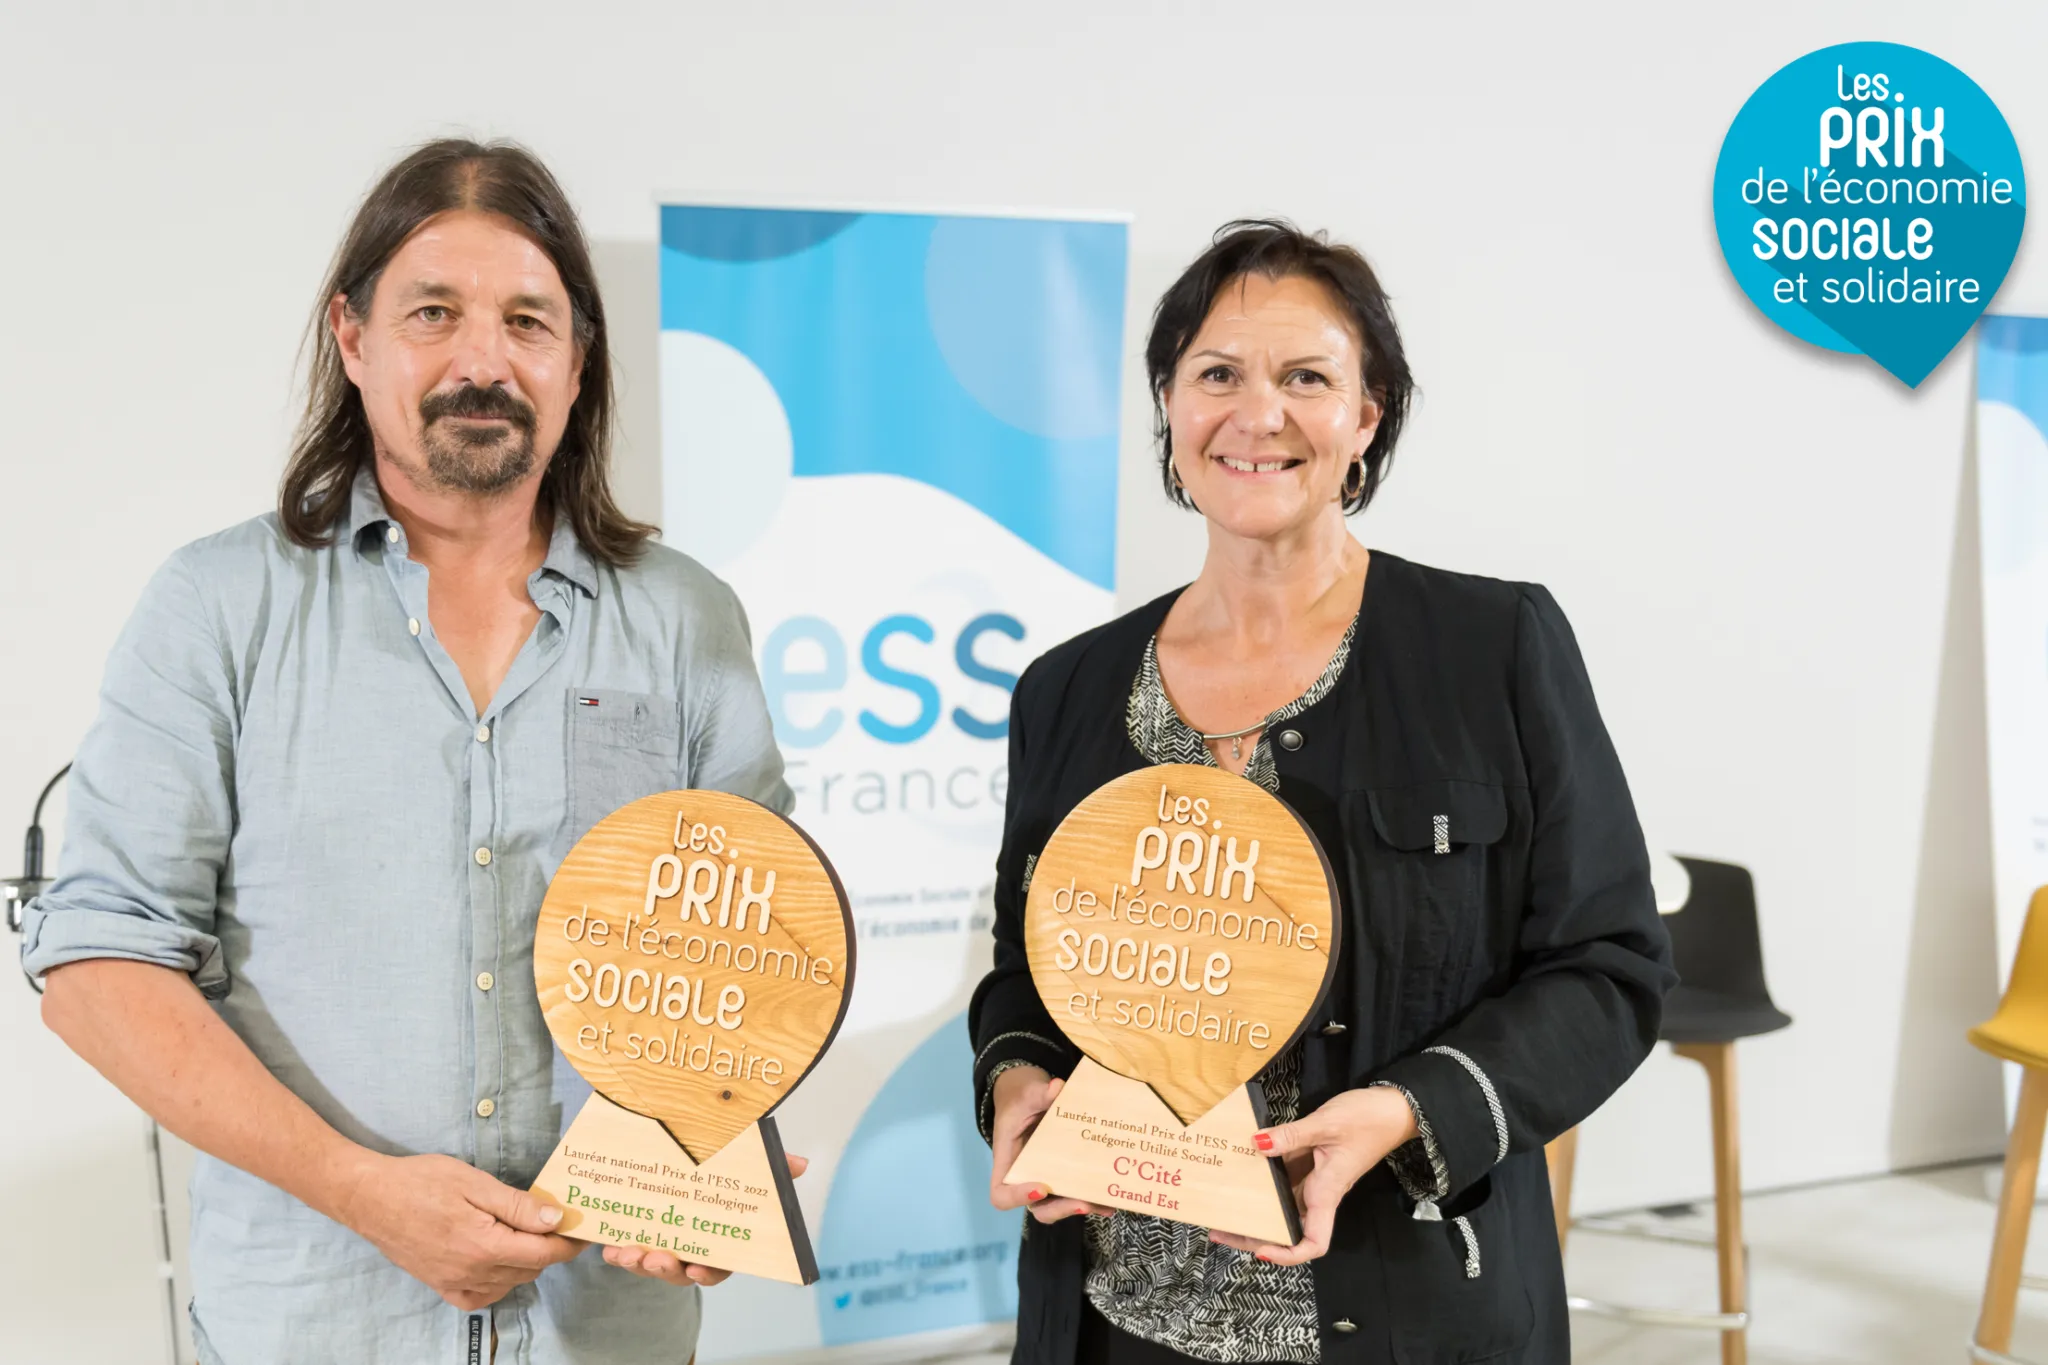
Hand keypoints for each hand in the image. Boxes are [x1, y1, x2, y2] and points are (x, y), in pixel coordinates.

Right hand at [333, 1152, 582, 1309]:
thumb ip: (518, 1205)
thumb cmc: (421, 1182)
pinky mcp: (439, 1285)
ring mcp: (454, 1283)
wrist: (370, 1198)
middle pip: (530, 1269)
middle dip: (549, 1248)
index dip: (570, 1244)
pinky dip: (497, 1282)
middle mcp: (472, 1272)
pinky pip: (480, 1296)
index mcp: (485, 1245)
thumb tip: (556, 1219)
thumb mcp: (475, 1183)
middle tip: (553, 1222)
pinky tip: (496, 1261)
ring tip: (522, 1232)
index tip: (585, 1231)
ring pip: (509, 1283)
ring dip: (525, 1263)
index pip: (544, 1253)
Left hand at [603, 1152, 808, 1286]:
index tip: (696, 1269)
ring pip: (650, 1264)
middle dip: (667, 1269)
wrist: (662, 1148)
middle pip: (680, 1270)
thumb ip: (767, 1164)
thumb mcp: (739, 1159)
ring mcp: (659, 1243)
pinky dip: (618, 1252)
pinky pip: (625, 1253)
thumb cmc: (711, 1163)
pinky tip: (610, 1245)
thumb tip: (801, 1163)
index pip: (718, 1264)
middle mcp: (688, 1245)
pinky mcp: (633, 1235)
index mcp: (716, 1234)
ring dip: (639, 1263)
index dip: (708, 1271)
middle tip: (657, 1259)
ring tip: (629, 1252)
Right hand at [987, 1067, 1107, 1223]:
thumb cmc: (1021, 1098)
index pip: (1002, 1195)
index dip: (1018, 1198)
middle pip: (1038, 1209)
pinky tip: (1112, 1200)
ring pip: (1061, 1205)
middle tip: (1083, 1203)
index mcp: (1008, 1163)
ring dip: (1084, 1207)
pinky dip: (1095, 1199)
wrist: (1032, 1096)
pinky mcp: (1066, 1175)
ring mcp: (1048, 1179)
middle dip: (1061, 1209)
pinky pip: (1077, 1194)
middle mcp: (1027, 1178)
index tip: (1041, 1187)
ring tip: (1106, 1205)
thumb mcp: (1027, 1093)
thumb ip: (1039, 1093)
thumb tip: (1057, 1087)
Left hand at [1208, 1086, 1418, 1265]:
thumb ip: (1290, 1135)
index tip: (1261, 1249)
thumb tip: (1257, 1143)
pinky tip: (1241, 1171)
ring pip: (1283, 1206)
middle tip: (1219, 1230)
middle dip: (1255, 1235)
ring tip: (1222, 1206)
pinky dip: (1263, 1181)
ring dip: (1255, 1209)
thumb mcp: (1326, 1123)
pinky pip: (1284, 1180)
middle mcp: (1320, 1193)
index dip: (1289, 1254)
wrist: (1392, 1108)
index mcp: (1328, 1192)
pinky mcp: (1311, 1164)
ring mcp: (1315, 1180)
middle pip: (1289, 1228)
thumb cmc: (1368, 1120)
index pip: (1314, 1242)